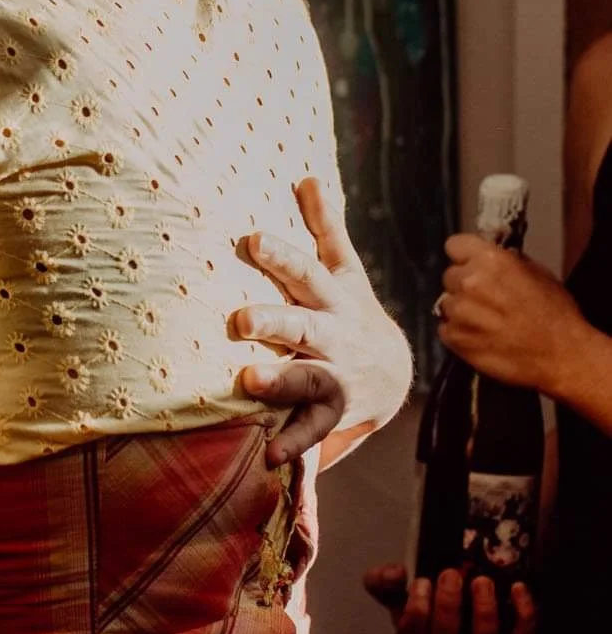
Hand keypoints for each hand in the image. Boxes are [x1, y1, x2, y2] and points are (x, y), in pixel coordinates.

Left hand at [234, 176, 413, 465]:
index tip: (252, 240)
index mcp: (332, 298)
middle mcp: (334, 335)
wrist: (393, 374)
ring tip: (248, 381)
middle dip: (274, 320)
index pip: (307, 271)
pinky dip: (293, 445)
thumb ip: (325, 228)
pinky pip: (314, 430)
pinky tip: (268, 457)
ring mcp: (336, 375)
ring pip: (308, 376)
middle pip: (304, 324)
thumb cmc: (350, 312)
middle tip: (240, 319)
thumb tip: (307, 176)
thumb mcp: (344, 270)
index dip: (282, 255)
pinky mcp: (333, 413)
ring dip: (280, 380)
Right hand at [363, 563, 536, 633]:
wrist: (459, 604)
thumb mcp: (398, 592)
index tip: (421, 581)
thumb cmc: (426, 601)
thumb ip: (383, 582)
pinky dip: (522, 614)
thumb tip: (396, 573)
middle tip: (450, 574)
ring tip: (481, 580)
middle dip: (448, 606)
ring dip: (484, 612)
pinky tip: (517, 587)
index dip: (416, 610)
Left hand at [439, 235, 588, 396]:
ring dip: (461, 309)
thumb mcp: (538, 273)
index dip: (464, 255)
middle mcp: (469, 282)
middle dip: (464, 284)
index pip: (455, 245)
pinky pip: (446, 328)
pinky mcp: (454, 338)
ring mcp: (458, 311)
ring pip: (447, 302)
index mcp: (490, 260)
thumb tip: (491, 258)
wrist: (560, 355)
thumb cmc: (555, 313)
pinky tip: (480, 337)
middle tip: (486, 298)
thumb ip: (507, 262)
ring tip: (485, 321)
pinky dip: (459, 332)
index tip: (472, 264)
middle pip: (450, 275)